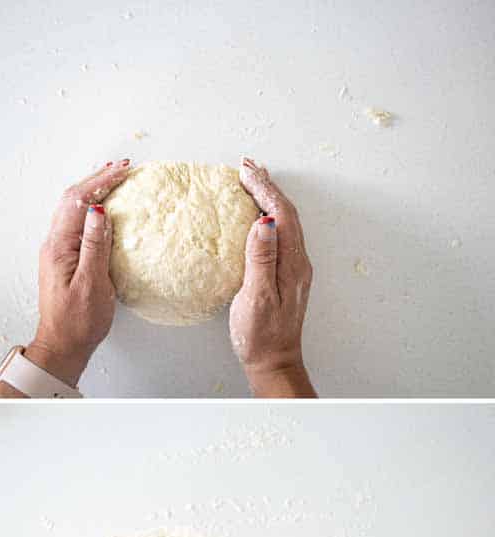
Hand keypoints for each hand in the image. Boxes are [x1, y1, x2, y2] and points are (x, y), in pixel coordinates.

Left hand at [7, 160, 132, 389]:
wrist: (62, 347)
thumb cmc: (77, 322)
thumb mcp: (91, 283)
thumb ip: (95, 245)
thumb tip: (99, 210)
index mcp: (59, 247)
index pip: (77, 201)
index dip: (100, 182)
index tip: (123, 170)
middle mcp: (54, 245)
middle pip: (72, 200)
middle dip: (97, 180)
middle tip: (122, 167)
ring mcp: (57, 252)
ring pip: (73, 210)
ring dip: (93, 191)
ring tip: (115, 177)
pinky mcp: (64, 260)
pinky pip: (77, 224)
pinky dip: (91, 208)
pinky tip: (104, 208)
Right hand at [229, 157, 315, 397]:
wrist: (274, 362)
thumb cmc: (261, 336)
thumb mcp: (257, 297)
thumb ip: (260, 259)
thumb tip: (262, 222)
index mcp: (291, 263)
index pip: (280, 214)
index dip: (264, 189)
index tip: (245, 171)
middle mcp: (298, 261)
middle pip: (286, 212)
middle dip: (267, 186)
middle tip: (247, 167)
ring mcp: (294, 268)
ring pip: (284, 221)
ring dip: (269, 198)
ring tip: (252, 182)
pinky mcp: (286, 275)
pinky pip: (280, 235)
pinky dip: (269, 216)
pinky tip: (257, 217)